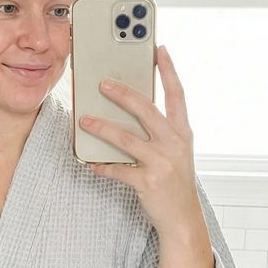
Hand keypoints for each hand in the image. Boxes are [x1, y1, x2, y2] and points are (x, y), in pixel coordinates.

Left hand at [78, 45, 203, 235]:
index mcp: (182, 132)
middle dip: (123, 94)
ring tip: (84, 120)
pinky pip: (119, 170)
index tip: (158, 49)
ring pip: (127, 139)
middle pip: (147, 110)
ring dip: (102, 128)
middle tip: (102, 83)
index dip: (168, 70)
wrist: (183, 218)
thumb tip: (130, 109)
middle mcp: (174, 144)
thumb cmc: (175, 180)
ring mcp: (162, 163)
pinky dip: (103, 165)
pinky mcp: (149, 182)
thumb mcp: (176, 151)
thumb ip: (160, 130)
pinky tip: (91, 161)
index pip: (177, 94)